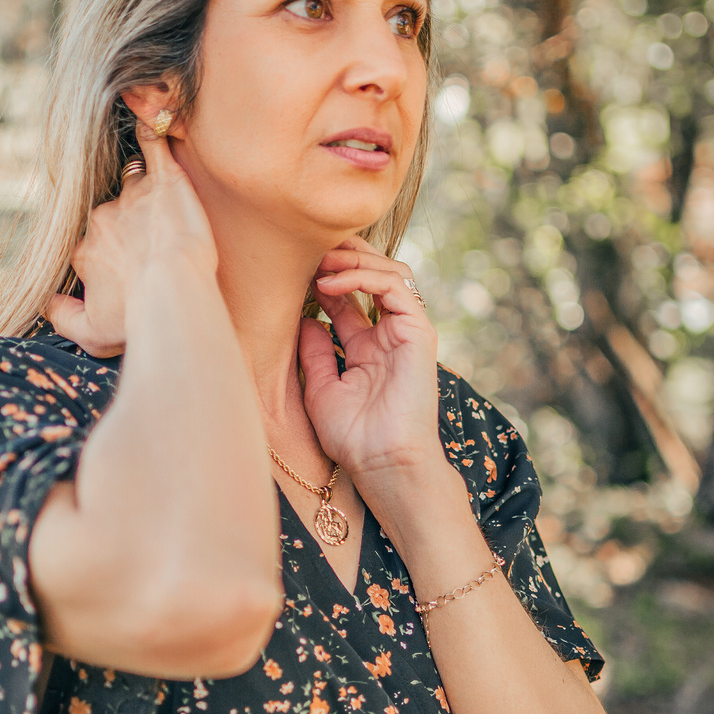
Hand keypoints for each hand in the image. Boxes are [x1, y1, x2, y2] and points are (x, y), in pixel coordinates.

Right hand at [46, 120, 217, 357]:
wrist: (172, 292)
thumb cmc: (136, 319)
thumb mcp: (92, 335)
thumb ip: (63, 318)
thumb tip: (47, 304)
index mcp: (86, 251)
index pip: (93, 248)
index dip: (113, 263)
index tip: (132, 279)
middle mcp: (102, 220)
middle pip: (112, 218)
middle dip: (130, 232)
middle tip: (155, 251)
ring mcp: (132, 197)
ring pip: (133, 186)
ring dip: (143, 193)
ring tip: (161, 204)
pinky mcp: (164, 182)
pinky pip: (155, 147)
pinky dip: (153, 133)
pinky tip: (154, 120)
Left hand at [297, 236, 441, 484]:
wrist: (381, 462)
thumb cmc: (353, 437)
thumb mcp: (321, 387)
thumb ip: (315, 352)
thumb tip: (304, 319)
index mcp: (368, 347)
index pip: (351, 297)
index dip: (325, 279)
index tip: (294, 272)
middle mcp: (390, 335)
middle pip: (375, 276)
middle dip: (344, 257)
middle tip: (310, 250)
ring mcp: (407, 332)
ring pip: (390, 273)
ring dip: (353, 261)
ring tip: (320, 262)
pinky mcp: (419, 333)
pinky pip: (396, 288)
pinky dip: (363, 278)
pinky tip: (331, 285)